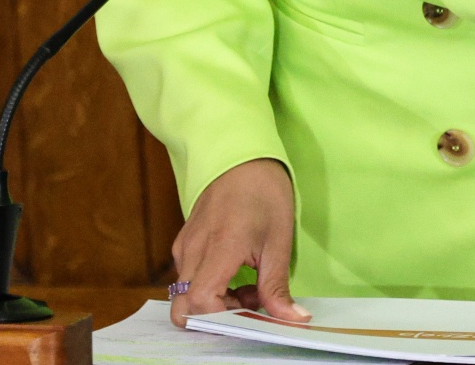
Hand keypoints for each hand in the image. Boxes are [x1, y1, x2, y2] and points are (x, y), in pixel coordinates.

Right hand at [169, 158, 307, 328]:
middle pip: (184, 305)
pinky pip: (188, 277)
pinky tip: (237, 272)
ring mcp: (184, 245)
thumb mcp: (279, 240)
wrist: (242, 156)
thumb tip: (290, 319)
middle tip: (248, 303)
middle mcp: (193, 249)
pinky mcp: (184, 242)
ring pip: (185, 294)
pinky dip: (210, 286)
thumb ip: (276, 286)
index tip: (250, 312)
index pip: (198, 301)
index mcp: (219, 247)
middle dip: (215, 316)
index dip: (222, 317)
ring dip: (215, 301)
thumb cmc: (264, 192)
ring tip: (249, 285)